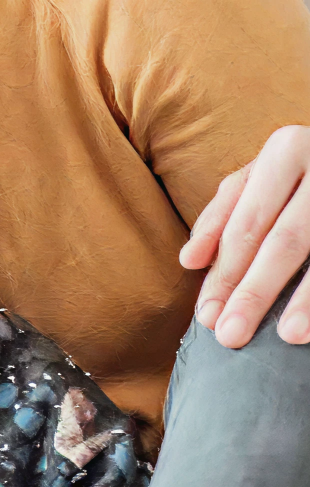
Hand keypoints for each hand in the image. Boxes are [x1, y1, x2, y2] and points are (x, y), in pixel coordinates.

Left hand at [179, 125, 309, 347]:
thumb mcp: (262, 179)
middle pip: (283, 241)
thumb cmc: (303, 173)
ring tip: (287, 336)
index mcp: (286, 150)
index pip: (245, 226)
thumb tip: (189, 261)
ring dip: (306, 299)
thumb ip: (223, 215)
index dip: (223, 275)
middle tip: (230, 335)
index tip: (206, 317)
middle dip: (253, 292)